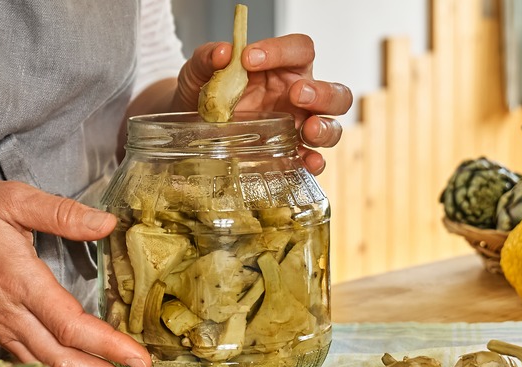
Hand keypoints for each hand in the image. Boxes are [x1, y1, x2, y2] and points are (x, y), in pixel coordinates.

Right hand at [0, 180, 157, 366]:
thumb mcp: (14, 198)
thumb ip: (62, 213)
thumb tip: (107, 224)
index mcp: (19, 281)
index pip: (69, 326)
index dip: (107, 346)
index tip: (139, 360)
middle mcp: (10, 314)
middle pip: (62, 361)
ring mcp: (1, 327)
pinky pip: (33, 365)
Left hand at [173, 34, 352, 174]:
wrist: (187, 123)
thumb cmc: (201, 92)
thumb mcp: (197, 72)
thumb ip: (206, 58)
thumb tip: (223, 52)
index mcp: (282, 67)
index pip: (300, 50)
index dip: (282, 50)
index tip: (249, 59)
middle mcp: (297, 97)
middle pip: (333, 91)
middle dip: (322, 93)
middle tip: (297, 93)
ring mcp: (296, 127)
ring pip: (331, 126)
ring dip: (324, 128)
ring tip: (307, 129)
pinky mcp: (287, 153)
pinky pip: (311, 159)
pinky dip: (313, 162)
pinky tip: (306, 161)